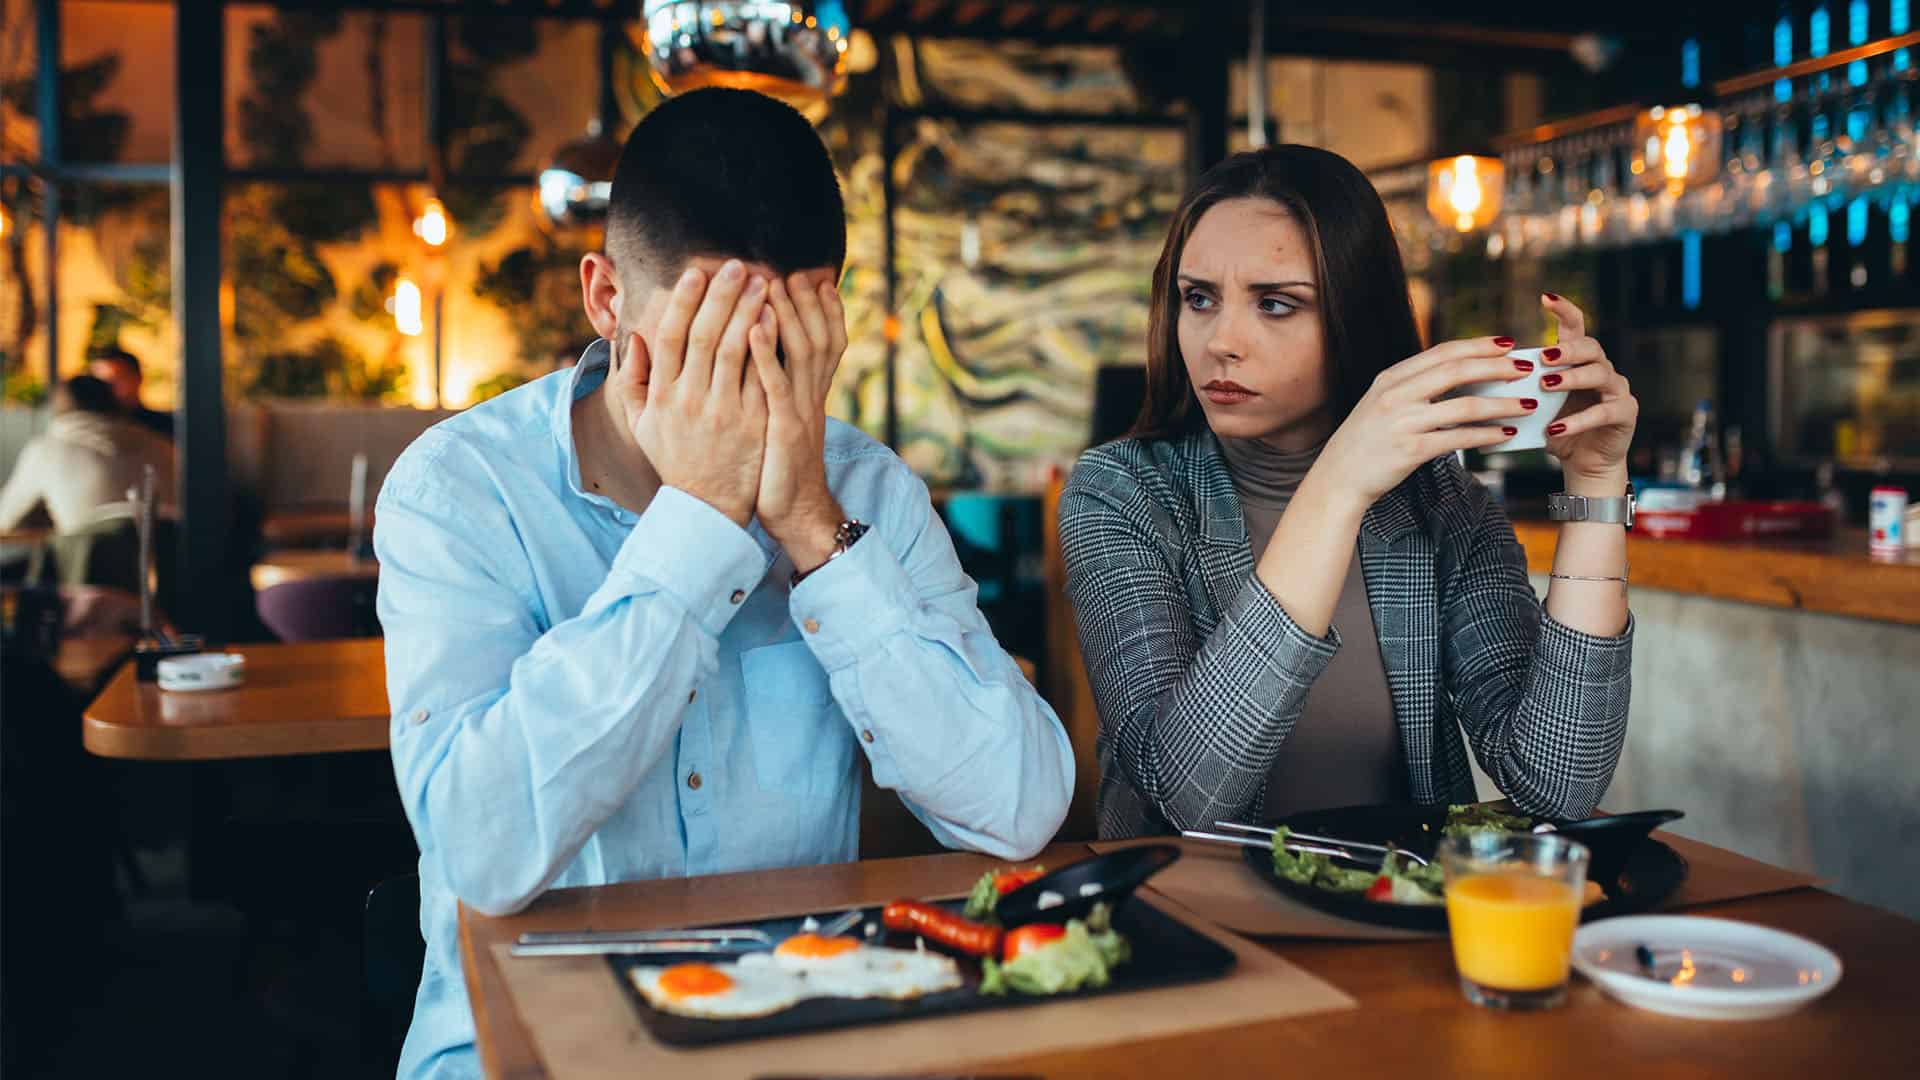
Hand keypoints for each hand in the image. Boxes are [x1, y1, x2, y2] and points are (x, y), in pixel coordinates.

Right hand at [620, 261, 769, 526]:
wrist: (707, 507)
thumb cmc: (675, 459)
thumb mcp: (642, 424)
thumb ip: (633, 380)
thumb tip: (634, 338)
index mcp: (663, 395)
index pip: (670, 336)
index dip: (683, 301)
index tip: (696, 272)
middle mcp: (691, 399)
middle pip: (705, 335)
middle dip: (722, 296)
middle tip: (738, 265)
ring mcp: (724, 411)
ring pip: (735, 350)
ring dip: (749, 312)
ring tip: (763, 283)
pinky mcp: (754, 423)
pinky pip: (761, 376)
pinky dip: (768, 346)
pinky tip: (777, 320)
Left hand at [753, 273, 849, 571]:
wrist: (795, 513)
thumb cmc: (778, 466)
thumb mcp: (783, 420)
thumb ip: (779, 387)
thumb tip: (768, 358)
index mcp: (808, 392)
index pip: (825, 339)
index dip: (823, 308)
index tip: (813, 276)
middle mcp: (809, 395)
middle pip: (817, 335)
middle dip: (807, 301)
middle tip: (794, 268)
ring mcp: (799, 410)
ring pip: (800, 352)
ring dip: (787, 314)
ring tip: (772, 283)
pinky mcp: (784, 428)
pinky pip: (776, 385)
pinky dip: (766, 354)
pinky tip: (753, 328)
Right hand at [1312, 335, 1543, 512]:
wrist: (1338, 479)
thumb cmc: (1365, 442)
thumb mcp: (1381, 403)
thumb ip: (1413, 387)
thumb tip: (1460, 376)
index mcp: (1391, 378)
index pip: (1442, 352)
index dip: (1478, 345)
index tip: (1507, 343)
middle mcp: (1396, 395)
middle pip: (1457, 371)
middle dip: (1497, 367)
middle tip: (1526, 369)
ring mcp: (1403, 422)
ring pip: (1465, 406)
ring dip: (1502, 404)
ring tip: (1527, 405)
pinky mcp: (1411, 451)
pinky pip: (1459, 438)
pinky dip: (1487, 435)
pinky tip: (1505, 434)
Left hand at [1538, 293, 1637, 494]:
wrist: (1584, 462)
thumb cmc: (1556, 429)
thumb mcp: (1535, 407)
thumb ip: (1520, 389)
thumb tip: (1483, 380)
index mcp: (1578, 361)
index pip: (1575, 327)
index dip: (1563, 310)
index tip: (1545, 297)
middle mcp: (1601, 369)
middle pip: (1590, 347)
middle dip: (1566, 350)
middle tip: (1543, 358)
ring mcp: (1617, 389)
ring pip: (1599, 374)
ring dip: (1571, 378)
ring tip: (1546, 386)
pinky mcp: (1625, 413)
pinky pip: (1604, 412)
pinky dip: (1578, 420)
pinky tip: (1556, 428)